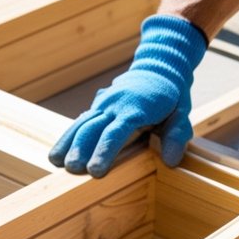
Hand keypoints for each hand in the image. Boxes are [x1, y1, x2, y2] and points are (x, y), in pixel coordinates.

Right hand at [48, 14, 206, 176]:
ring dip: (68, 142)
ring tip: (55, 162)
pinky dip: (68, 135)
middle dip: (80, 149)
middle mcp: (114, 105)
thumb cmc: (171, 97)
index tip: (95, 171)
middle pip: (92, 128)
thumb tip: (171, 161)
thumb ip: (177, 136)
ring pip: (81, 123)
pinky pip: (80, 120)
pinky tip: (58, 152)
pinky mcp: (97, 106)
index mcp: (135, 110)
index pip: (115, 133)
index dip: (104, 152)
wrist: (157, 67)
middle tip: (72, 170)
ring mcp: (103, 104)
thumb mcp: (182, 114)